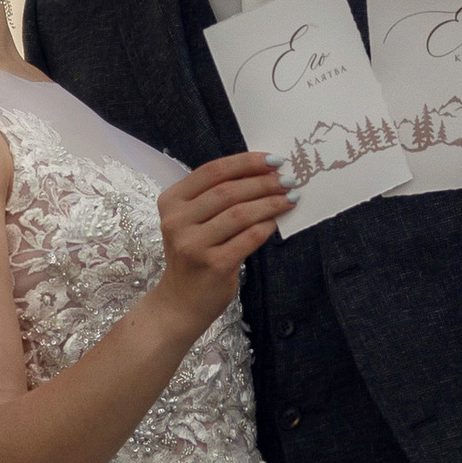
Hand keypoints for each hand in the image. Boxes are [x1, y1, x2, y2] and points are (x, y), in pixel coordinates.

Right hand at [154, 151, 293, 327]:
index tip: (273, 160)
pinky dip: (266, 226)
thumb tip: (261, 174)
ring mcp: (194, 244)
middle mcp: (177, 221)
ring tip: (290, 198)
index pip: (212, 172)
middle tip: (288, 180)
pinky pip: (248, 238)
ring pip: (240, 213)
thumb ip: (215, 198)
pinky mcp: (213, 264)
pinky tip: (276, 221)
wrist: (180, 302)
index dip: (245, 162)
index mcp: (172, 202)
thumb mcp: (192, 222)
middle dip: (263, 182)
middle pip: (228, 191)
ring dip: (270, 203)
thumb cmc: (193, 256)